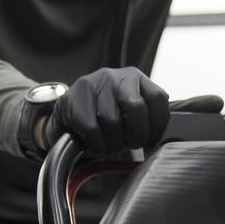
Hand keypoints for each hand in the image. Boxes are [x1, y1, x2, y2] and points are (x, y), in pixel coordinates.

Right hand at [45, 67, 169, 157]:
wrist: (67, 119)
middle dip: (136, 136)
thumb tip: (154, 143)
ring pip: (113, 121)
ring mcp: (92, 84)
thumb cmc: (104, 119)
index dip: (158, 125)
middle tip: (129, 146)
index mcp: (135, 78)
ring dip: (115, 144)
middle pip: (136, 108)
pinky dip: (98, 146)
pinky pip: (92, 129)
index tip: (150, 142)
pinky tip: (97, 147)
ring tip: (111, 147)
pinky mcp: (72, 99)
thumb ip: (146, 119)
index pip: (158, 98)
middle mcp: (115, 76)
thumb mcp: (128, 113)